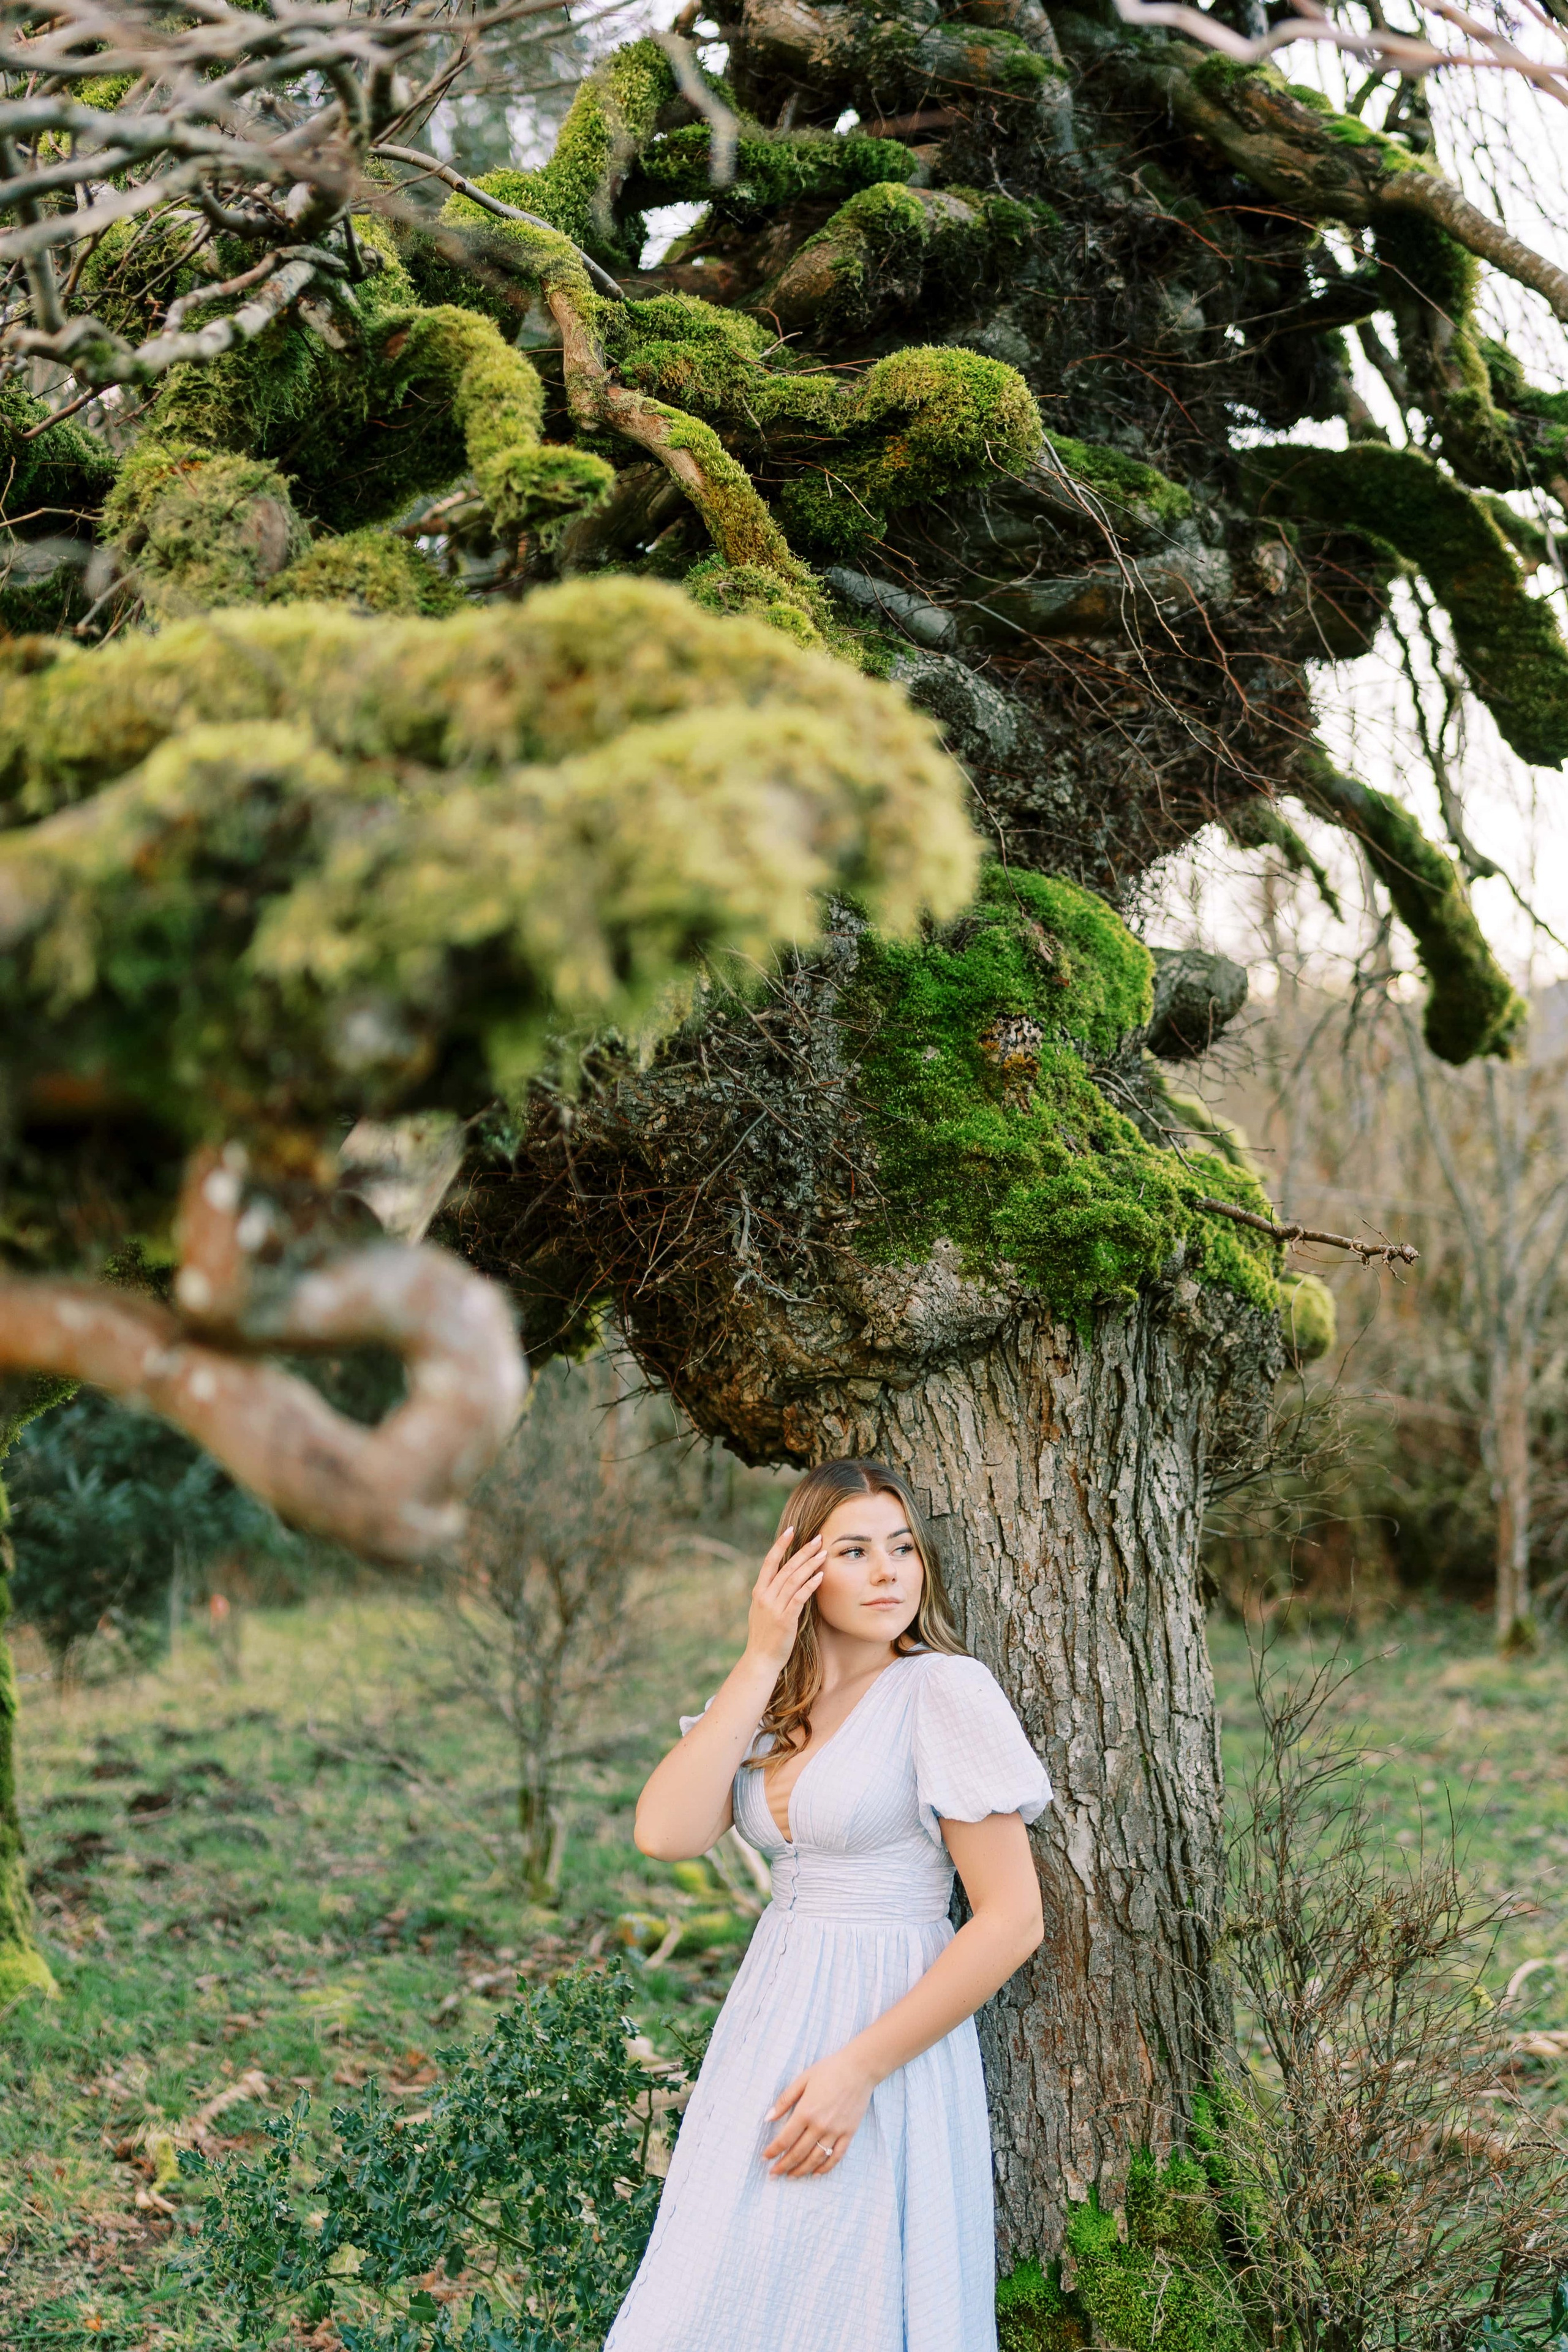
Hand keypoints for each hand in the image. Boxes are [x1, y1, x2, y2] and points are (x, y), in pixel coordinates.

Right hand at [745, 1524, 823, 1669]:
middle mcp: (764, 1596)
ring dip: (810, 1565)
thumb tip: (782, 1580)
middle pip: (786, 1567)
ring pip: (794, 1579)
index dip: (780, 1545)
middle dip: (802, 1551)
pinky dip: (810, 1585)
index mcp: (759, 1592)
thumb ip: (769, 1595)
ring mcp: (774, 1607)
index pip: (769, 1562)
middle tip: (818, 1538)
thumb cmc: (765, 1637)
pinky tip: (820, 1576)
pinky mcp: (785, 1619)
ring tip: (823, 1553)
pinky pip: (799, 1597)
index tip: (791, 1531)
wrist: (760, 1660)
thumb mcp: (761, 1611)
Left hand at [762, 2046, 873, 2177]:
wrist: (859, 2069)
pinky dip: (825, 2168)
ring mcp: (835, 2131)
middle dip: (783, 2166)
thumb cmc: (829, 2070)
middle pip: (798, 2153)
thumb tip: (768, 2118)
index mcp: (806, 2111)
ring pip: (815, 2159)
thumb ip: (785, 2100)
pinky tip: (815, 2174)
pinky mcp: (849, 2134)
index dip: (773, 2151)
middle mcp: (820, 2125)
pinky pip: (836, 2156)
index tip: (765, 2158)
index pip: (785, 2139)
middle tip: (773, 2174)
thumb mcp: (803, 2079)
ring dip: (801, 2170)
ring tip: (791, 2176)